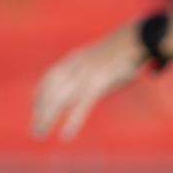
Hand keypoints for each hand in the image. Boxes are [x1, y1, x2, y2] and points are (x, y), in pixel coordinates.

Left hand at [31, 22, 148, 139]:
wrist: (137, 38)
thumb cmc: (124, 48)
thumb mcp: (100, 53)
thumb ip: (90, 64)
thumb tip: (89, 77)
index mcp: (75, 58)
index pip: (49, 78)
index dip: (40, 94)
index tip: (35, 108)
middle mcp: (75, 67)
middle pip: (50, 92)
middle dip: (40, 112)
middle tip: (36, 130)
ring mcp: (85, 76)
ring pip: (59, 100)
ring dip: (48, 118)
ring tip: (41, 134)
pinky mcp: (98, 84)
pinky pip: (81, 106)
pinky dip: (73, 122)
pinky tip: (66, 135)